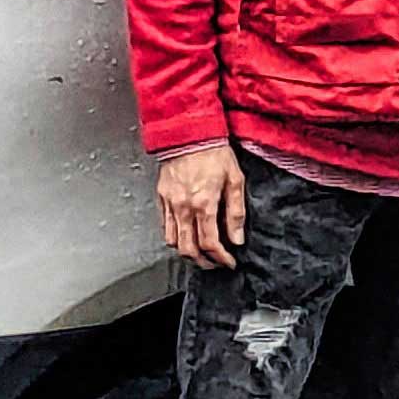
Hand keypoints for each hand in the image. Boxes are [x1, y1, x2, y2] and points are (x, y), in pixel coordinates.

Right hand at [156, 143, 246, 268]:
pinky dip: (174, 238)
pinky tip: (185, 236)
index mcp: (204, 204)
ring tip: (201, 254)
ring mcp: (170, 204)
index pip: (210, 243)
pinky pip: (164, 227)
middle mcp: (184, 208)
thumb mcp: (235, 180)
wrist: (189, 134)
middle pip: (188, 249)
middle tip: (216, 264)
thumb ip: (236, 212)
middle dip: (204, 262)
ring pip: (173, 241)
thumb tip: (237, 238)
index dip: (221, 258)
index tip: (229, 262)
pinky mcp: (161, 198)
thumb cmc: (214, 153)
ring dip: (187, 253)